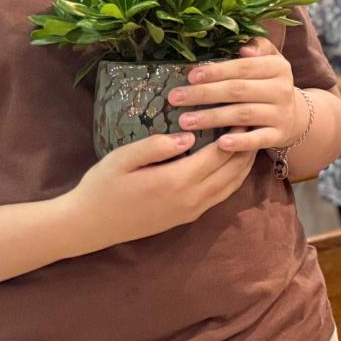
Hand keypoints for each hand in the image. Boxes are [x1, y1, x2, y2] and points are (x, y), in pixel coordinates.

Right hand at [66, 132, 259, 246]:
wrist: (87, 226)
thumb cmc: (101, 186)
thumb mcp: (122, 159)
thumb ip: (156, 146)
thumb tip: (189, 135)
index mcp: (176, 181)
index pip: (219, 154)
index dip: (234, 135)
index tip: (242, 114)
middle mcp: (191, 199)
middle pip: (232, 171)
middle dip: (246, 147)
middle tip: (253, 124)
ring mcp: (191, 211)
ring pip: (231, 186)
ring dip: (244, 164)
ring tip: (250, 141)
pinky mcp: (187, 218)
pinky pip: (220, 196)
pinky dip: (233, 178)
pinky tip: (233, 164)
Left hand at [165, 38, 305, 154]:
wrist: (294, 115)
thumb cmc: (268, 83)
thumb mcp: (269, 60)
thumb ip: (258, 47)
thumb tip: (243, 48)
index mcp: (278, 67)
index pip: (243, 67)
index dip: (216, 71)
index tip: (190, 76)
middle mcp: (282, 89)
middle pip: (238, 91)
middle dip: (204, 94)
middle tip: (175, 98)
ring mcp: (281, 114)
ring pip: (243, 115)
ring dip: (212, 118)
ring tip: (184, 121)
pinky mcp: (278, 135)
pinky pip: (258, 140)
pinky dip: (240, 142)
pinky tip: (220, 143)